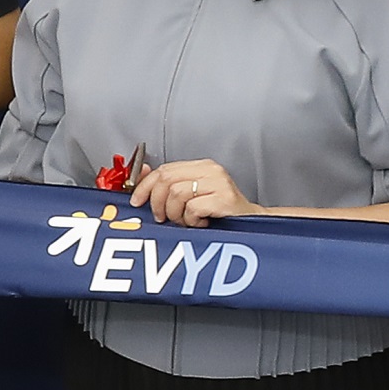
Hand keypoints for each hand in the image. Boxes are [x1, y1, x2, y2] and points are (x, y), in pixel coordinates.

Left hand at [129, 158, 258, 227]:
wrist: (251, 224)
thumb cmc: (221, 212)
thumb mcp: (192, 195)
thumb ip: (169, 184)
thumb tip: (142, 174)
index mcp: (201, 166)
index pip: (164, 169)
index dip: (145, 186)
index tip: (137, 201)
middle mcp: (210, 170)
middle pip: (167, 179)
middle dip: (157, 202)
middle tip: (163, 217)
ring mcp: (219, 183)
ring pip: (176, 194)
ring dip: (176, 214)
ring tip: (187, 220)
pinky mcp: (223, 198)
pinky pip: (192, 208)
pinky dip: (191, 220)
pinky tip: (200, 222)